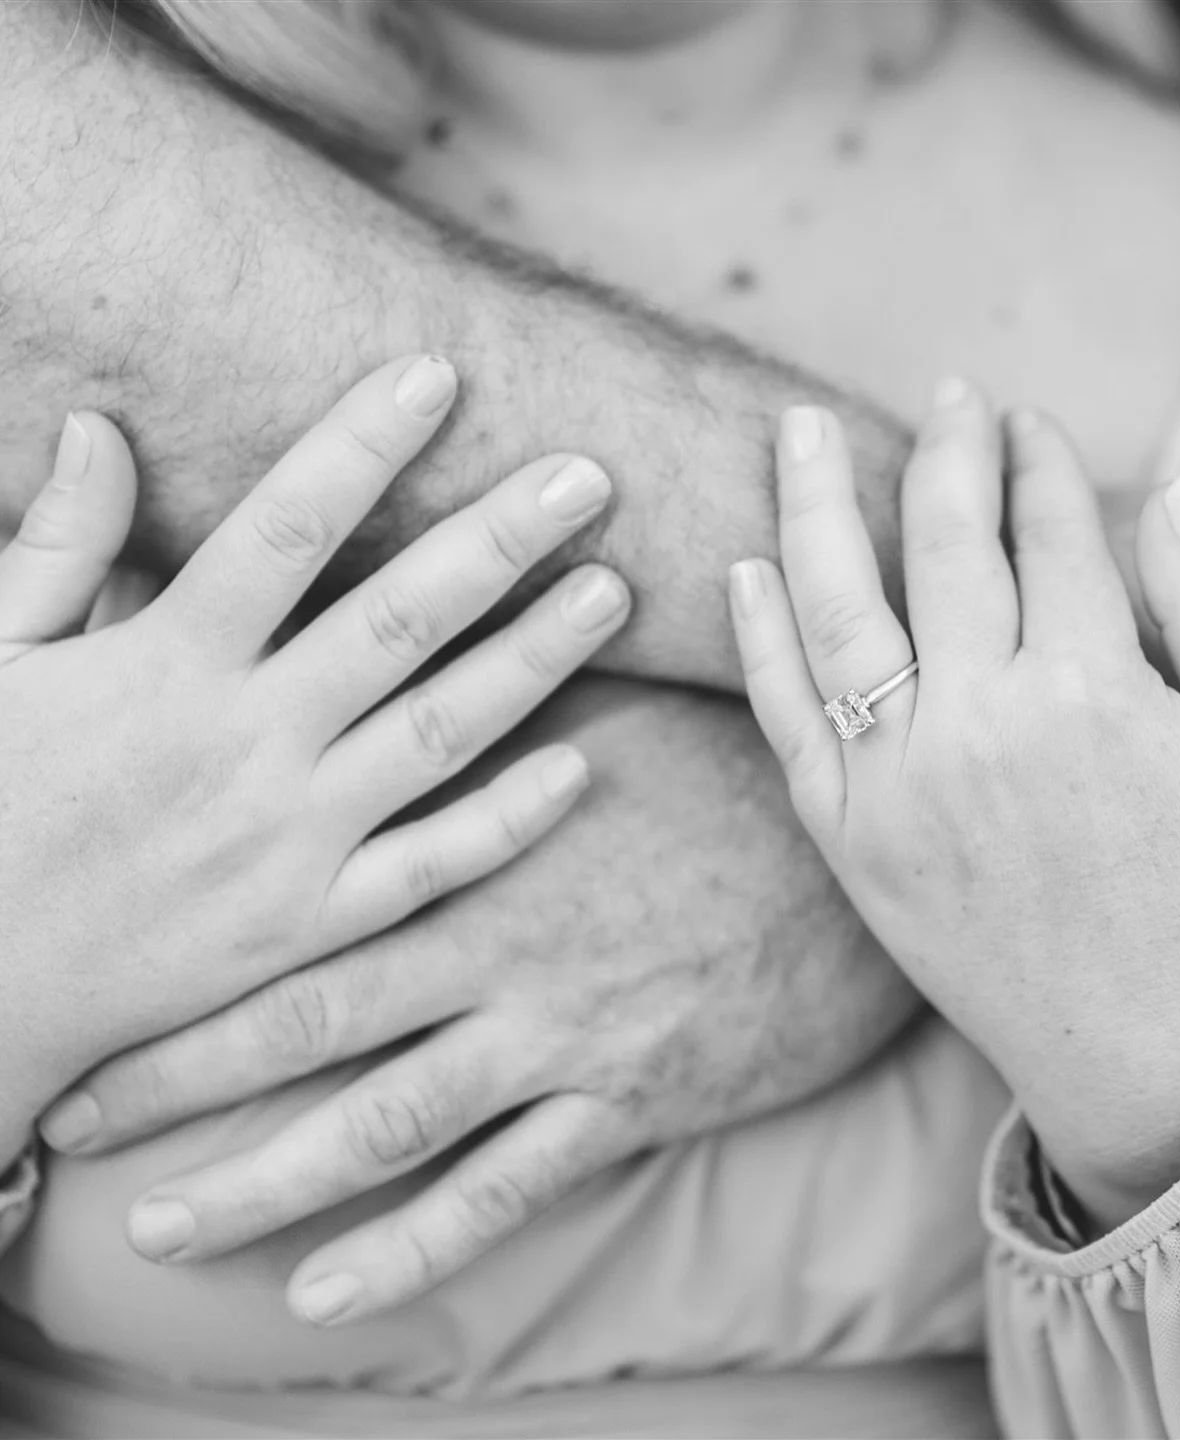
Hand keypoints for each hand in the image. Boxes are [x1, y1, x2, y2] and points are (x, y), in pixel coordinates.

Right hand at [1, 355, 629, 1126]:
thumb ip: (51, 548)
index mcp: (163, 664)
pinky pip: (432, 867)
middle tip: (589, 473)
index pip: (283, 526)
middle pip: (398, 618)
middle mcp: (245, 743)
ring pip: (442, 732)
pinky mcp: (312, 923)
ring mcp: (290, 840)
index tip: (438, 374)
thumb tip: (97, 426)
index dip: (363, 442)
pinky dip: (508, 823)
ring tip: (614, 591)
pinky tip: (579, 771)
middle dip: (498, 538)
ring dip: (534, 658)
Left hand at [40, 677, 916, 1324]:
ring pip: (385, 1125)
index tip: (98, 980)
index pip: (305, 904)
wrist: (861, 857)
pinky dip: (411, 1248)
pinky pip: (502, 1192)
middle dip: (178, 1073)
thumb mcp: (603, 719)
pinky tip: (328, 1296)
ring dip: (263, 1183)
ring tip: (161, 1228)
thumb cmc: (725, 771)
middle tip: (64, 1115)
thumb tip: (394, 682)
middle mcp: (500, 949)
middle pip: (309, 1022)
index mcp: (483, 844)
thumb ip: (489, 722)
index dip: (191, 950)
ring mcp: (560, 1034)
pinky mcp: (624, 1099)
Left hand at [729, 384, 1179, 1229]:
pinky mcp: (848, 838)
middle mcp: (982, 725)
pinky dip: (760, 638)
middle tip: (946, 393)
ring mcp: (900, 782)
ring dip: (814, 503)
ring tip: (798, 427)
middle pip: (944, 545)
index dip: (1042, 464)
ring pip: (837, 607)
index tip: (1027, 420)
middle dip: (946, 452)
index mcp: (1095, 692)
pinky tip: (746, 567)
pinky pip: (788, 716)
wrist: (1150, 1055)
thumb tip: (1170, 487)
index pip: (1055, 535)